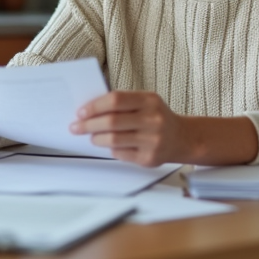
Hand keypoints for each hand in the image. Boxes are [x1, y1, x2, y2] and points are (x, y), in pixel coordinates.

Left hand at [70, 90, 189, 166]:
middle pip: (111, 122)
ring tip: (92, 137)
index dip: (94, 106)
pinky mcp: (149, 158)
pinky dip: (111, 149)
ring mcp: (152, 140)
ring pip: (113, 140)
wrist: (182, 138)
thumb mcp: (146, 102)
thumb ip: (122, 103)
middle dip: (89, 125)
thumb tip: (90, 111)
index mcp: (149, 101)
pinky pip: (120, 154)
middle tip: (76, 127)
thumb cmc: (157, 117)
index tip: (80, 112)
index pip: (115, 100)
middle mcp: (153, 120)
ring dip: (97, 138)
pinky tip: (110, 146)